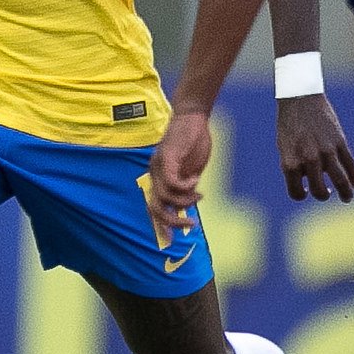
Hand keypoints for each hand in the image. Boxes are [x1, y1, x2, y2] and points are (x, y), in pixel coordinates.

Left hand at [148, 111, 212, 236]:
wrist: (192, 116)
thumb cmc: (193, 142)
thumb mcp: (192, 169)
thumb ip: (188, 186)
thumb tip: (189, 204)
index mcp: (158, 177)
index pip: (154, 206)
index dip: (161, 223)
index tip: (172, 238)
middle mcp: (154, 173)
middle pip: (154, 207)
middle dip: (171, 220)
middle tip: (191, 223)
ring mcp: (158, 165)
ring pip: (164, 197)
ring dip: (185, 200)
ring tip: (199, 194)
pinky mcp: (167, 156)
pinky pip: (172, 181)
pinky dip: (185, 185)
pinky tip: (195, 180)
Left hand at [276, 94, 353, 201]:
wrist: (300, 98)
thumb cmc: (290, 124)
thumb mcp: (285, 147)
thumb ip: (295, 166)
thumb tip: (310, 183)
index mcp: (291, 162)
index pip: (296, 192)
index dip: (301, 194)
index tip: (305, 191)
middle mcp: (308, 159)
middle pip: (319, 190)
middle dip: (323, 195)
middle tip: (326, 194)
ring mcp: (326, 151)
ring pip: (340, 180)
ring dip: (345, 193)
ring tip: (347, 198)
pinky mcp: (340, 142)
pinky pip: (350, 164)